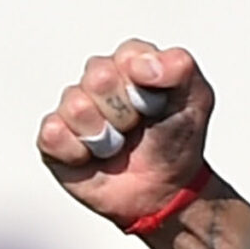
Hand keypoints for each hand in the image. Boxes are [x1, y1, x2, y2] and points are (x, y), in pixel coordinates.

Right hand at [36, 39, 213, 228]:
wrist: (165, 192)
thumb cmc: (176, 143)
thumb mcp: (196, 100)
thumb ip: (180, 67)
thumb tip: (145, 64)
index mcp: (129, 64)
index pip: (127, 56)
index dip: (144, 83)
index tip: (157, 105)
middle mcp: (97, 81)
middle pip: (99, 77)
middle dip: (127, 112)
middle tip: (137, 129)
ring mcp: (74, 108)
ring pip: (77, 106)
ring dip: (105, 136)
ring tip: (118, 147)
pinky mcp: (54, 138)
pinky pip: (54, 134)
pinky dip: (78, 152)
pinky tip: (93, 159)